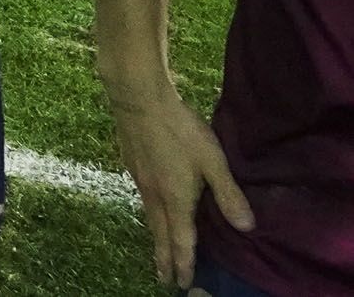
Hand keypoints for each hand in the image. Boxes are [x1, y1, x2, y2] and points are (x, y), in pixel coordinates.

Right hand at [108, 88, 254, 287]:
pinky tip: (151, 211)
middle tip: (163, 280)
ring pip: (149, 219)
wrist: (139, 101)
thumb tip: (246, 227)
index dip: (184, 262)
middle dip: (164, 259)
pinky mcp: (133, 167)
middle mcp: (155, 196)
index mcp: (176, 199)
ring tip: (157, 253)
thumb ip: (229, 194)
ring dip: (155, 240)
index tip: (181, 282)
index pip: (181, 239)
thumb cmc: (180, 130)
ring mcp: (141, 181)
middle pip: (160, 235)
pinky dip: (149, 218)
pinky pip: (143, 202)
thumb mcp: (213, 161)